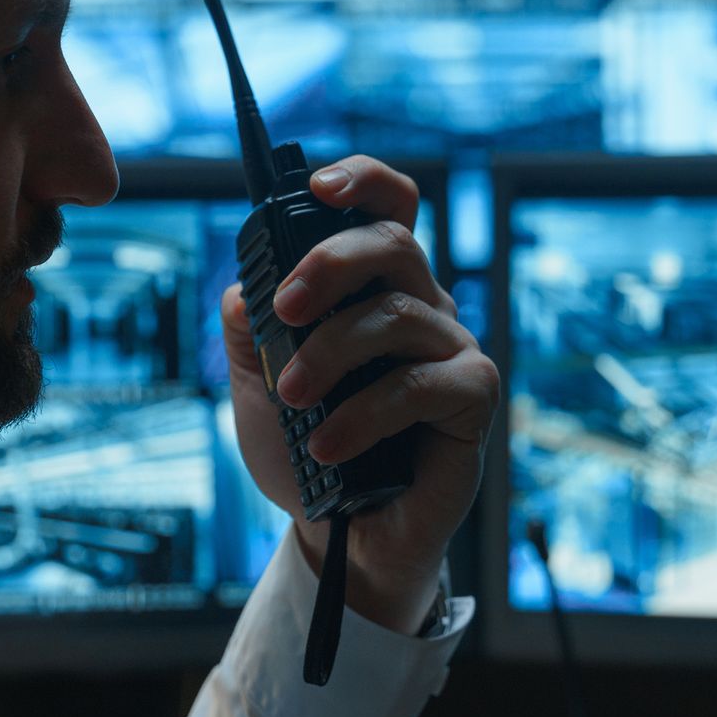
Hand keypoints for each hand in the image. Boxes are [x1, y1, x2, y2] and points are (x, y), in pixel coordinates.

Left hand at [220, 154, 499, 633]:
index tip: (314, 186)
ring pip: (400, 313)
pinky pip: (423, 383)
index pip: (386, 208)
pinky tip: (329, 446)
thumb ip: (249, 329)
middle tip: (283, 308)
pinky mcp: (473, 398)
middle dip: (329, 263)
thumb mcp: (257, 384)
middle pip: (392, 243)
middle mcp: (421, 304)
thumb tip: (243, 287)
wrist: (336, 536)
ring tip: (292, 398)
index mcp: (374, 287)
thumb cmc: (305, 451)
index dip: (361, 181)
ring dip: (333, 351)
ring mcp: (452, 348)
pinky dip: (365, 413)